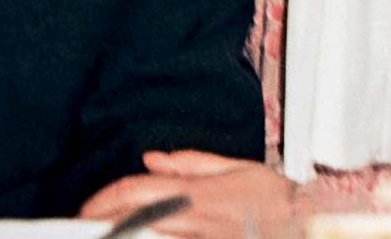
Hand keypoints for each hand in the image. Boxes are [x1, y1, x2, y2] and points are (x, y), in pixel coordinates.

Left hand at [80, 151, 296, 238]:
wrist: (309, 228)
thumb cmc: (279, 203)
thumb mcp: (239, 170)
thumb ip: (192, 163)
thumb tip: (153, 159)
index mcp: (196, 193)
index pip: (135, 191)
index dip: (104, 200)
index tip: (86, 210)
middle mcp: (192, 219)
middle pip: (132, 220)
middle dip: (99, 225)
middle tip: (80, 229)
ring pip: (147, 238)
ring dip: (121, 235)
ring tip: (100, 237)